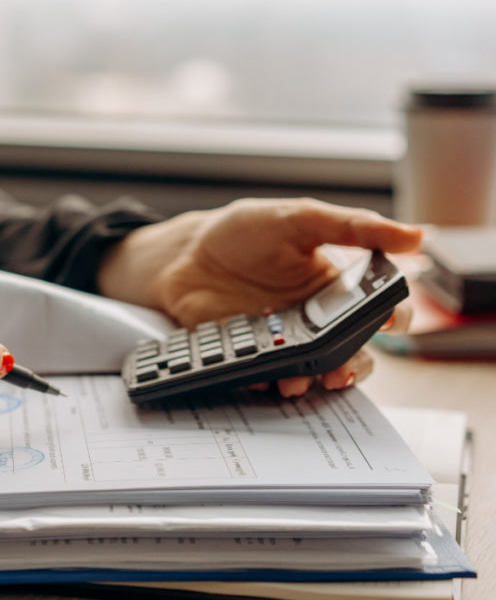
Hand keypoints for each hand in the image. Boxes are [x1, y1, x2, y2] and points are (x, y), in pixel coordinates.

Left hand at [97, 198, 421, 394]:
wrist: (184, 254)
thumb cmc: (244, 232)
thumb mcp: (299, 218)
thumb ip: (352, 227)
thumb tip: (414, 235)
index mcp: (336, 286)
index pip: (381, 309)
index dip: (392, 319)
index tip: (387, 322)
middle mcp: (315, 319)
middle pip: (352, 352)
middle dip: (354, 364)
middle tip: (343, 368)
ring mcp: (282, 340)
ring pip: (313, 371)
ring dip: (312, 380)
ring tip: (301, 380)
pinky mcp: (249, 354)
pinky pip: (265, 375)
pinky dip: (266, 379)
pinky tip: (262, 375)